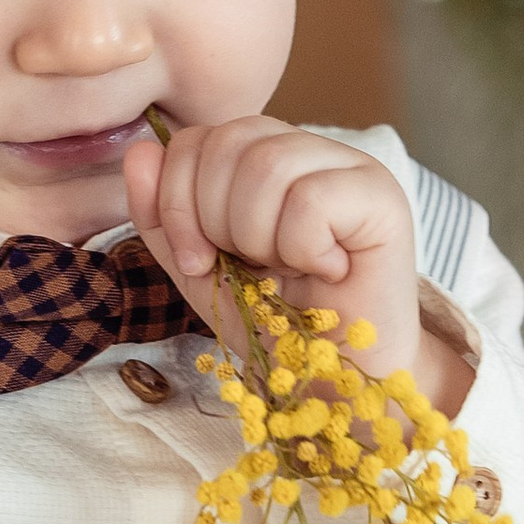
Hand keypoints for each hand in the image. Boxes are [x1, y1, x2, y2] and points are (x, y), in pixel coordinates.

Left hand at [119, 115, 470, 409]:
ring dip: (258, 236)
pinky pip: (312, 197)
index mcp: (265, 159)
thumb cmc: (274, 327)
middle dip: (214, 221)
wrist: (332, 385)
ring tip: (286, 270)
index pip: (197, 138)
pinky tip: (325, 271)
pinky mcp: (382, 197)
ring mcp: (351, 167)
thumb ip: (163, 214)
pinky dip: (302, 248)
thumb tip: (141, 150)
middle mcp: (310, 151)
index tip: (197, 262)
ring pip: (269, 163)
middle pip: (229, 141)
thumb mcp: (199, 270)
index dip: (176, 199)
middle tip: (248, 270)